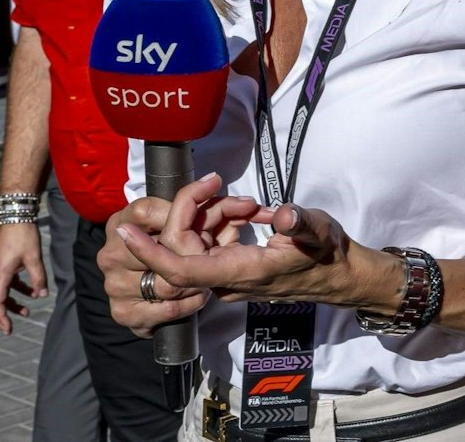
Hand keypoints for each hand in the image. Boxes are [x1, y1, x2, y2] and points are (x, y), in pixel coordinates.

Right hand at [0, 223, 47, 334]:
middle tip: (9, 328)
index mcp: (0, 274)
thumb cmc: (24, 235)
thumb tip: (42, 295)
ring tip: (27, 311)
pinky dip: (18, 289)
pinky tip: (32, 291)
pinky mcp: (4, 263)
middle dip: (2, 316)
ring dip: (12, 303)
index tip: (8, 329)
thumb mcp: (34, 257)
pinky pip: (8, 282)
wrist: (15, 215)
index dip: (1, 318)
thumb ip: (38, 277)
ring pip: (1, 292)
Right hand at [101, 195, 210, 337]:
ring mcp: (114, 285)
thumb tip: (213, 180)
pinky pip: (167, 308)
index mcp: (120, 222)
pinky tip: (200, 295)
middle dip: (196, 251)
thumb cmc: (169, 247)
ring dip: (197, 281)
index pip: (147, 212)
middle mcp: (110, 253)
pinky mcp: (124, 313)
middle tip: (213, 253)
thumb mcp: (177, 218)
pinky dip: (190, 303)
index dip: (182, 210)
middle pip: (162, 249)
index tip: (209, 205)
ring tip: (209, 275)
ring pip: (168, 281)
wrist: (149, 295)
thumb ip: (194, 202)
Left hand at [117, 173, 394, 310]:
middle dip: (191, 211)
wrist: (339, 274)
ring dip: (212, 214)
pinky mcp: (231, 266)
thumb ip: (299, 223)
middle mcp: (226, 278)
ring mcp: (226, 274)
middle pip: (181, 248)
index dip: (150, 252)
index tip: (126, 231)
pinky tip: (249, 211)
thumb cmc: (328, 254)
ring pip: (195, 242)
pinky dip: (221, 221)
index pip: (180, 270)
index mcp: (241, 273)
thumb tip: (280, 217)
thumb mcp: (319, 231)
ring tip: (249, 203)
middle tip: (214, 185)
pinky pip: (210, 242)